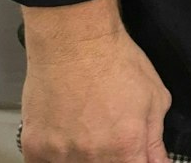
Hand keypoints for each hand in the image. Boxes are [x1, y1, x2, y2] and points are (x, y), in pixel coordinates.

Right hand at [20, 0, 172, 162]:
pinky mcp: (35, 147)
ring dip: (85, 159)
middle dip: (113, 159)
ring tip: (86, 133)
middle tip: (109, 138)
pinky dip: (56, 159)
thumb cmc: (115, 61)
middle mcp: (93, 158)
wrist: (74, 40)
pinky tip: (64, 142)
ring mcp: (60, 155)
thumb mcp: (155, 97)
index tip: (134, 156)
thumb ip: (155, 140)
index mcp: (126, 149)